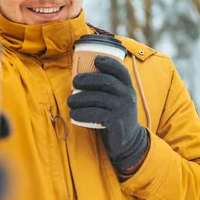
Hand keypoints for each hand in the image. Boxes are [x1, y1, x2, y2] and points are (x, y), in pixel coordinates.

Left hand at [67, 55, 147, 171]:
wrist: (128, 140)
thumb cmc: (116, 115)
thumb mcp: (117, 99)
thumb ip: (107, 88)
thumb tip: (81, 76)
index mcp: (128, 87)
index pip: (121, 70)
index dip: (109, 63)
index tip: (96, 59)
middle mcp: (127, 95)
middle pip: (106, 81)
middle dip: (87, 79)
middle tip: (74, 82)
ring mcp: (123, 109)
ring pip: (98, 98)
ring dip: (80, 98)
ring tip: (70, 101)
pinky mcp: (116, 122)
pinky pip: (96, 114)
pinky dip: (82, 113)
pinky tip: (74, 114)